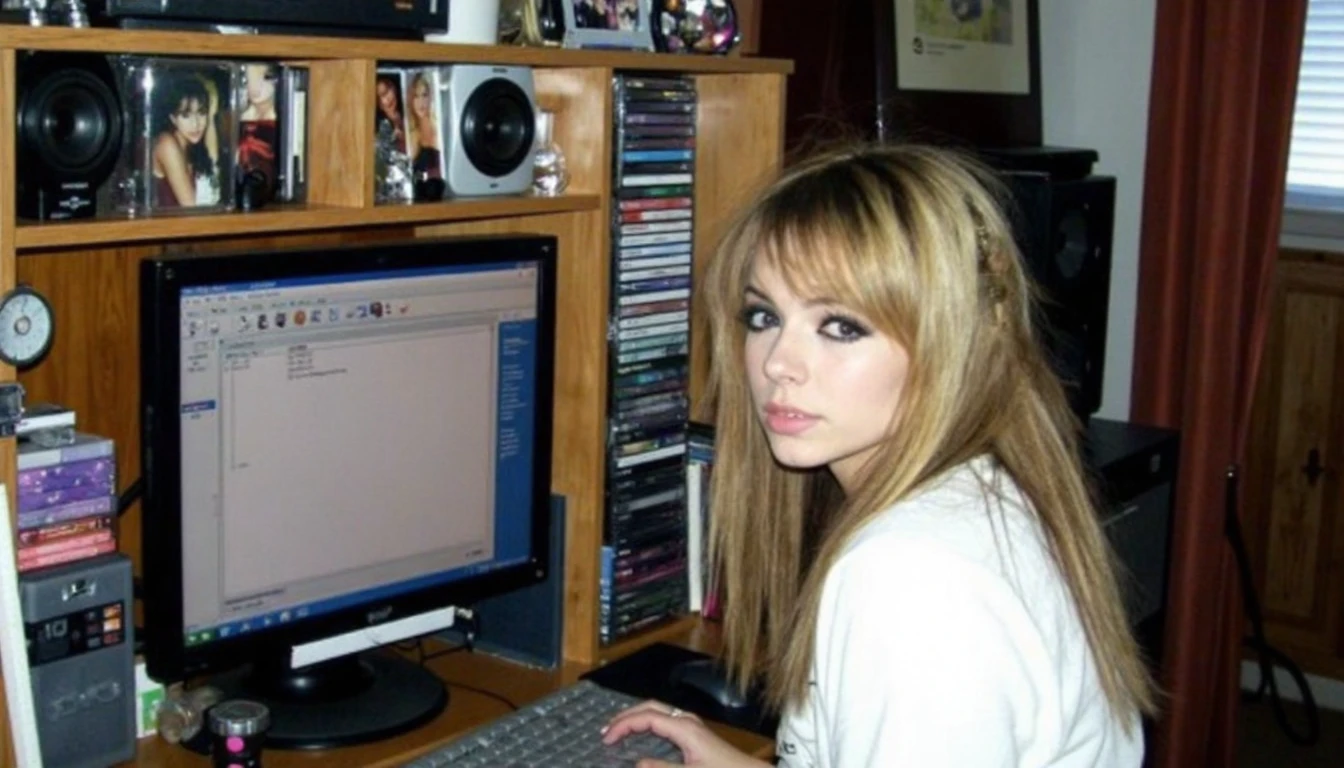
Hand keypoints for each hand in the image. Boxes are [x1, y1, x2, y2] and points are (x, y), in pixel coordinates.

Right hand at [602, 700, 768, 767]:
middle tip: (606, 731)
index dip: (623, 726)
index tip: (606, 740)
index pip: (646, 717)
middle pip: (650, 707)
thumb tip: (637, 763)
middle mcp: (686, 720)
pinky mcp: (694, 733)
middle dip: (626, 716)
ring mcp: (691, 725)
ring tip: (618, 730)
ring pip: (657, 711)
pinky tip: (642, 734)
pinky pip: (665, 720)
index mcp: (683, 727)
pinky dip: (648, 723)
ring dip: (636, 717)